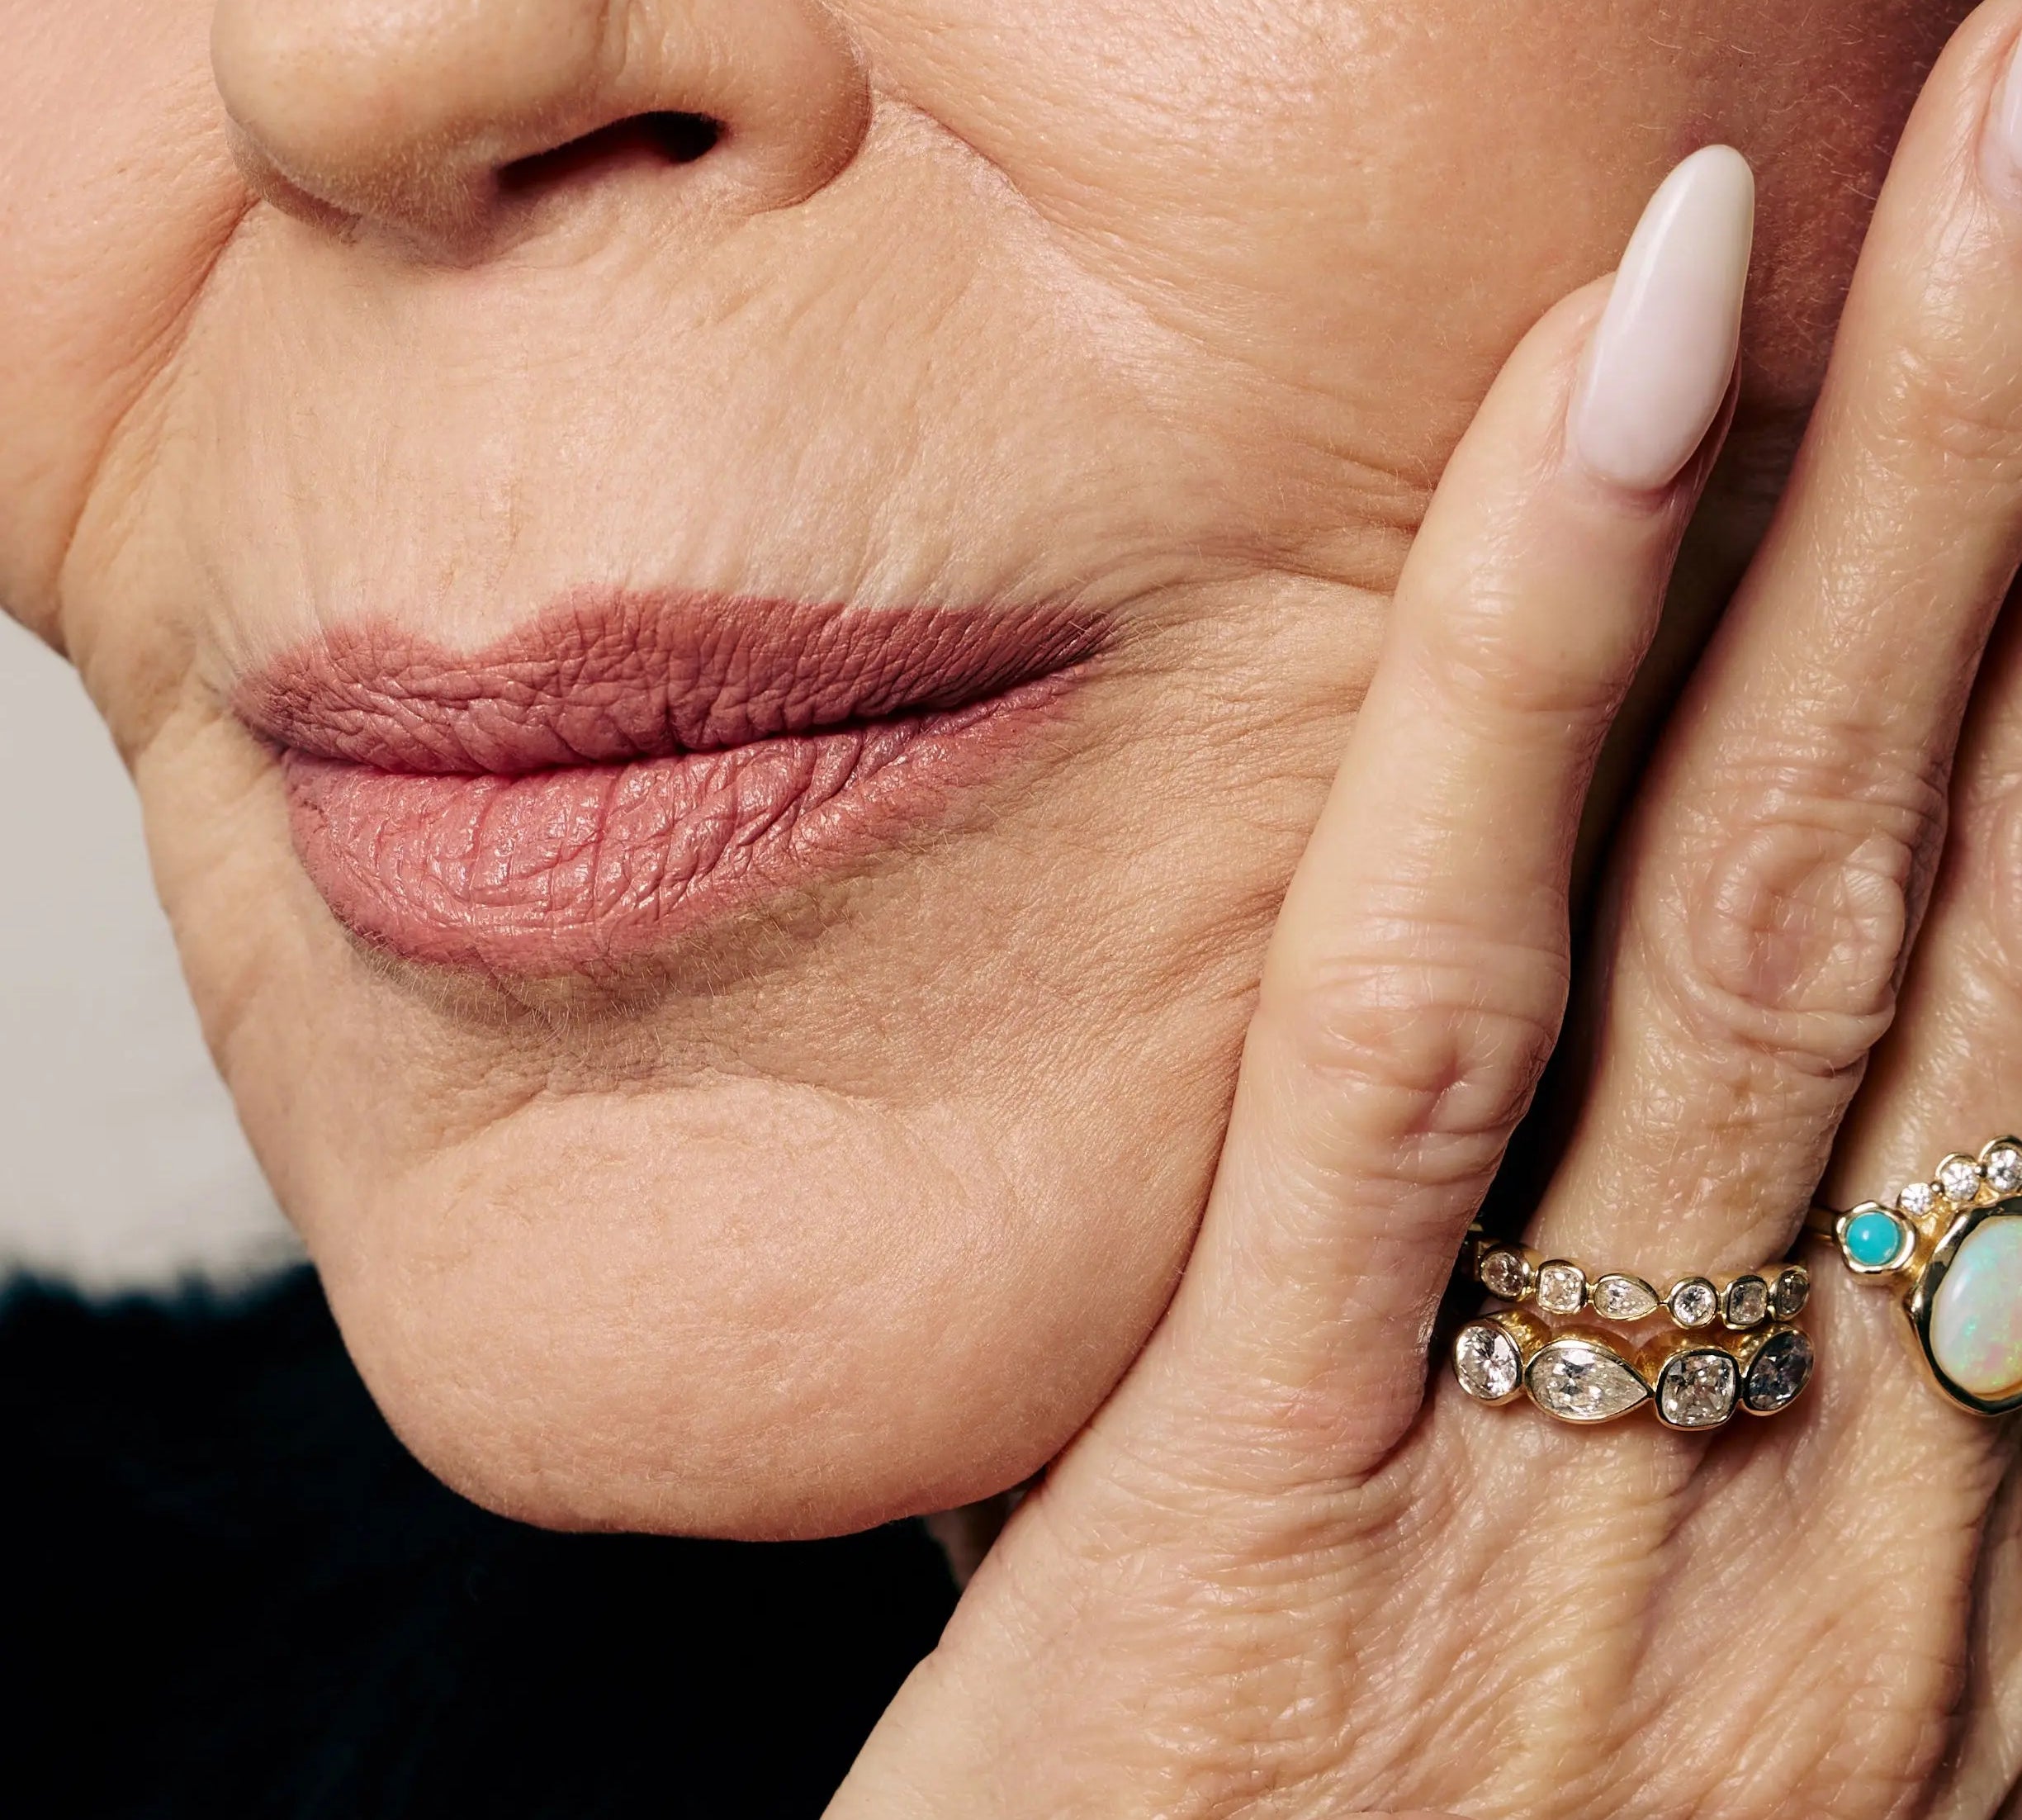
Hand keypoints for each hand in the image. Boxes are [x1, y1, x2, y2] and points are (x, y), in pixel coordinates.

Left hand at [830, 6, 2021, 1813]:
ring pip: (1760, 918)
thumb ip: (1541, 1420)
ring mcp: (1583, 1481)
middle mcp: (1834, 1494)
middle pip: (1957, 897)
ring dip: (1892, 521)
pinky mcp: (1288, 1477)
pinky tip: (1620, 401)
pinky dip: (1535, 687)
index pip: (2014, 1021)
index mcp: (1902, 1539)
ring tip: (1958, 178)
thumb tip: (1449, 1190)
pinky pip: (1421, 1019)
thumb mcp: (1534, 1673)